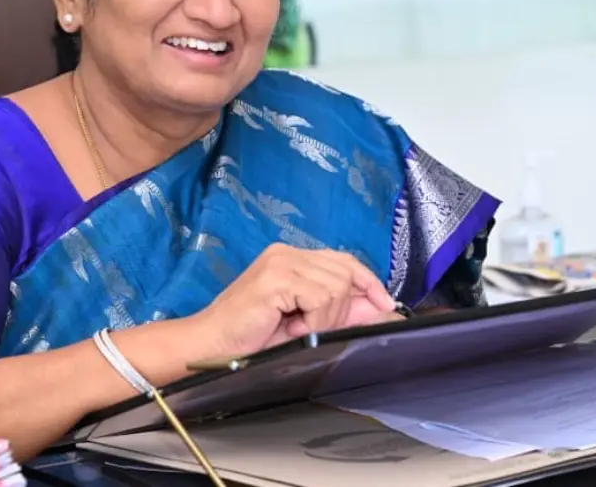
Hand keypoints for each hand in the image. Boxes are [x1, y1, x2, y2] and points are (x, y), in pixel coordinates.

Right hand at [191, 244, 398, 357]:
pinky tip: (292, 327)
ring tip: (297, 328)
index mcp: (292, 257)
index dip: (368, 281)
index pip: (344, 260)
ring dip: (325, 318)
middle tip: (313, 329)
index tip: (385, 303)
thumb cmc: (251, 337)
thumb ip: (339, 310)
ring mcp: (281, 261)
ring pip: (336, 287)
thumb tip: (379, 307)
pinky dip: (315, 320)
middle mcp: (287, 252)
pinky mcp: (277, 277)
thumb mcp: (304, 322)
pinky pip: (321, 297)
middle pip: (345, 273)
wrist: (210, 343)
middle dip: (341, 309)